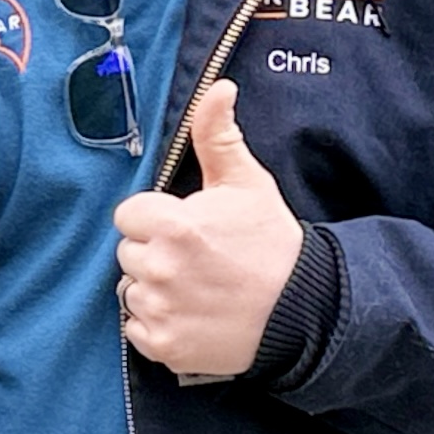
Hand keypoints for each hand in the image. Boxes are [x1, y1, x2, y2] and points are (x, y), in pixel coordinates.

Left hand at [113, 82, 304, 383]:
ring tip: (199, 288)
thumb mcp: (247, 184)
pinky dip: (159, 325)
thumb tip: (218, 87)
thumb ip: (218, 135)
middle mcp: (160, 269)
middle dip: (155, 253)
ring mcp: (161, 310)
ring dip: (155, 289)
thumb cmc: (271, 243)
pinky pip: (136, 329)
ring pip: (130, 290)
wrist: (306, 311)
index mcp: (173, 226)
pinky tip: (193, 315)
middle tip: (198, 260)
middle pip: (128, 253)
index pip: (129, 216)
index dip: (156, 220)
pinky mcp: (164, 346)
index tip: (186, 228)